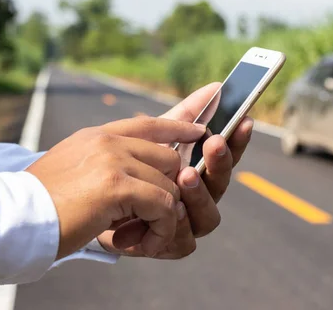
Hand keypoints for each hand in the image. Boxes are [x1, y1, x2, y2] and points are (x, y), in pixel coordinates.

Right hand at [26, 117, 205, 258]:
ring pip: (169, 184)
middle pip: (169, 157)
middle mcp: (108, 140)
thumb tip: (139, 167)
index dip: (179, 124)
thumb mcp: (75, 168)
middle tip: (155, 217)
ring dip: (164, 216)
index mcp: (99, 135)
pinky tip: (140, 243)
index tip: (200, 129)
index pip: (149, 122)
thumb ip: (107, 160)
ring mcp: (113, 159)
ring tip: (144, 236)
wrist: (14, 219)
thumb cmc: (43, 202)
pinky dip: (161, 228)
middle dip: (171, 189)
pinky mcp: (118, 185)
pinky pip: (163, 205)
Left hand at [96, 82, 253, 257]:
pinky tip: (166, 214)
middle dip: (220, 162)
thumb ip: (185, 115)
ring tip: (186, 175)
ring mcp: (188, 224)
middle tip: (213, 143)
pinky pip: (185, 242)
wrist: (88, 202)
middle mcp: (200, 198)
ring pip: (210, 216)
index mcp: (201, 171)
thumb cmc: (129, 167)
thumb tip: (216, 86)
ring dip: (200, 195)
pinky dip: (176, 229)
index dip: (238, 139)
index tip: (244, 119)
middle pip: (222, 183)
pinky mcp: (170, 246)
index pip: (227, 155)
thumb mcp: (154, 136)